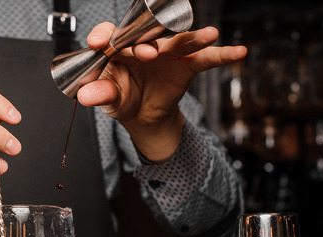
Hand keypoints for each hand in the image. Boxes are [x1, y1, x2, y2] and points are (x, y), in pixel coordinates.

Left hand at [76, 24, 246, 161]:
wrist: (142, 116)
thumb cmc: (122, 98)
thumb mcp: (109, 99)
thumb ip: (99, 94)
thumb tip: (84, 96)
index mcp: (118, 48)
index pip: (110, 35)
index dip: (105, 36)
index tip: (100, 43)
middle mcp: (144, 44)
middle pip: (147, 35)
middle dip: (148, 42)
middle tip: (148, 54)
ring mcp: (168, 53)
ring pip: (180, 41)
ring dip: (193, 38)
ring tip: (209, 34)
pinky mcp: (186, 65)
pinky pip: (206, 59)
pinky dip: (222, 55)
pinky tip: (238, 52)